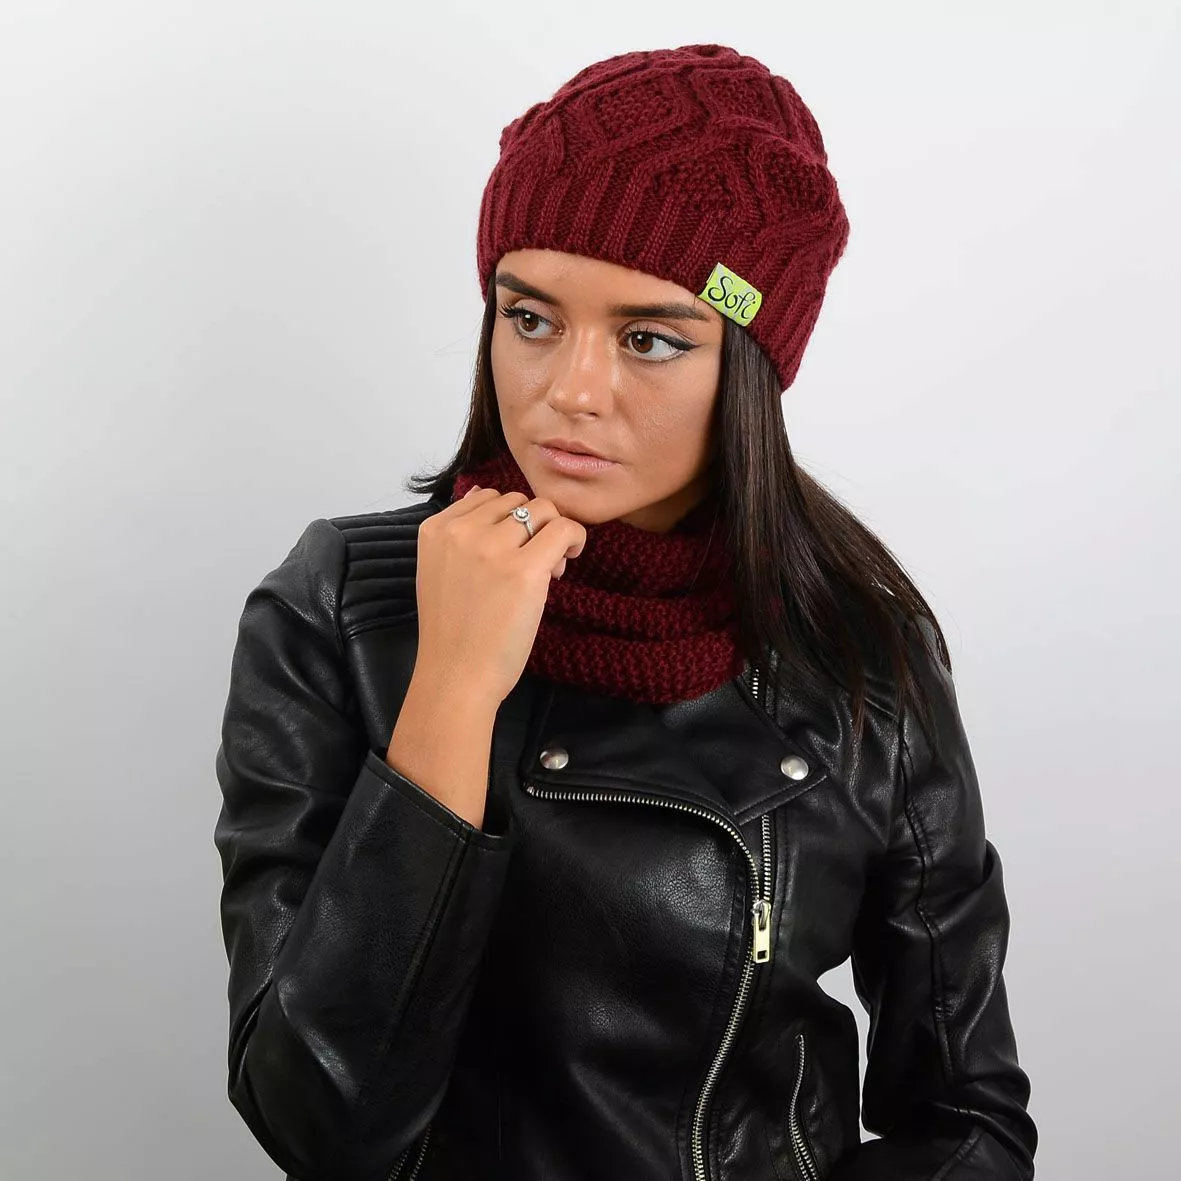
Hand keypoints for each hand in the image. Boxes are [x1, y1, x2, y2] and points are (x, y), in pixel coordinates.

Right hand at [413, 485, 587, 705]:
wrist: (455, 675)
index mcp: (436, 529)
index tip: (511, 551)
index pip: (486, 496)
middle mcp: (461, 531)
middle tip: (535, 562)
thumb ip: (460, 533)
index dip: (508, 521)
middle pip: (518, 500)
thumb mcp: (440, 570)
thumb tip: (487, 495)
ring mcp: (492, 548)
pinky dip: (575, 539)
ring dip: (552, 532)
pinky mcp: (524, 569)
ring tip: (549, 567)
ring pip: (543, 509)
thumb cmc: (453, 633)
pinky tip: (568, 562)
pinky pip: (564, 528)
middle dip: (531, 526)